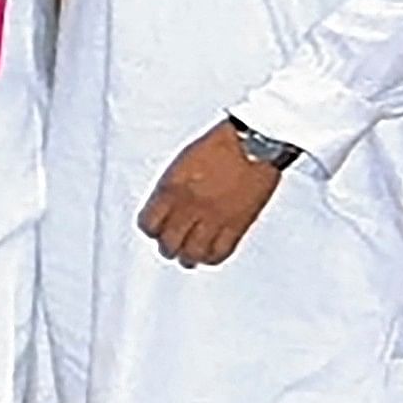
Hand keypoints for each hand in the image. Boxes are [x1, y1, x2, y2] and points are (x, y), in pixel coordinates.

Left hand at [140, 121, 283, 266]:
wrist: (254, 145)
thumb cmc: (219, 146)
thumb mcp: (181, 163)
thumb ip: (170, 187)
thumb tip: (163, 207)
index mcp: (171, 189)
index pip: (148, 224)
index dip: (150, 230)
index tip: (154, 230)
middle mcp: (189, 207)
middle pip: (169, 243)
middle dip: (167, 247)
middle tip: (171, 246)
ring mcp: (214, 218)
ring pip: (192, 253)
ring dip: (188, 257)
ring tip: (189, 255)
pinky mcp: (237, 225)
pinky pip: (220, 252)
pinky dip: (212, 258)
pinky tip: (209, 255)